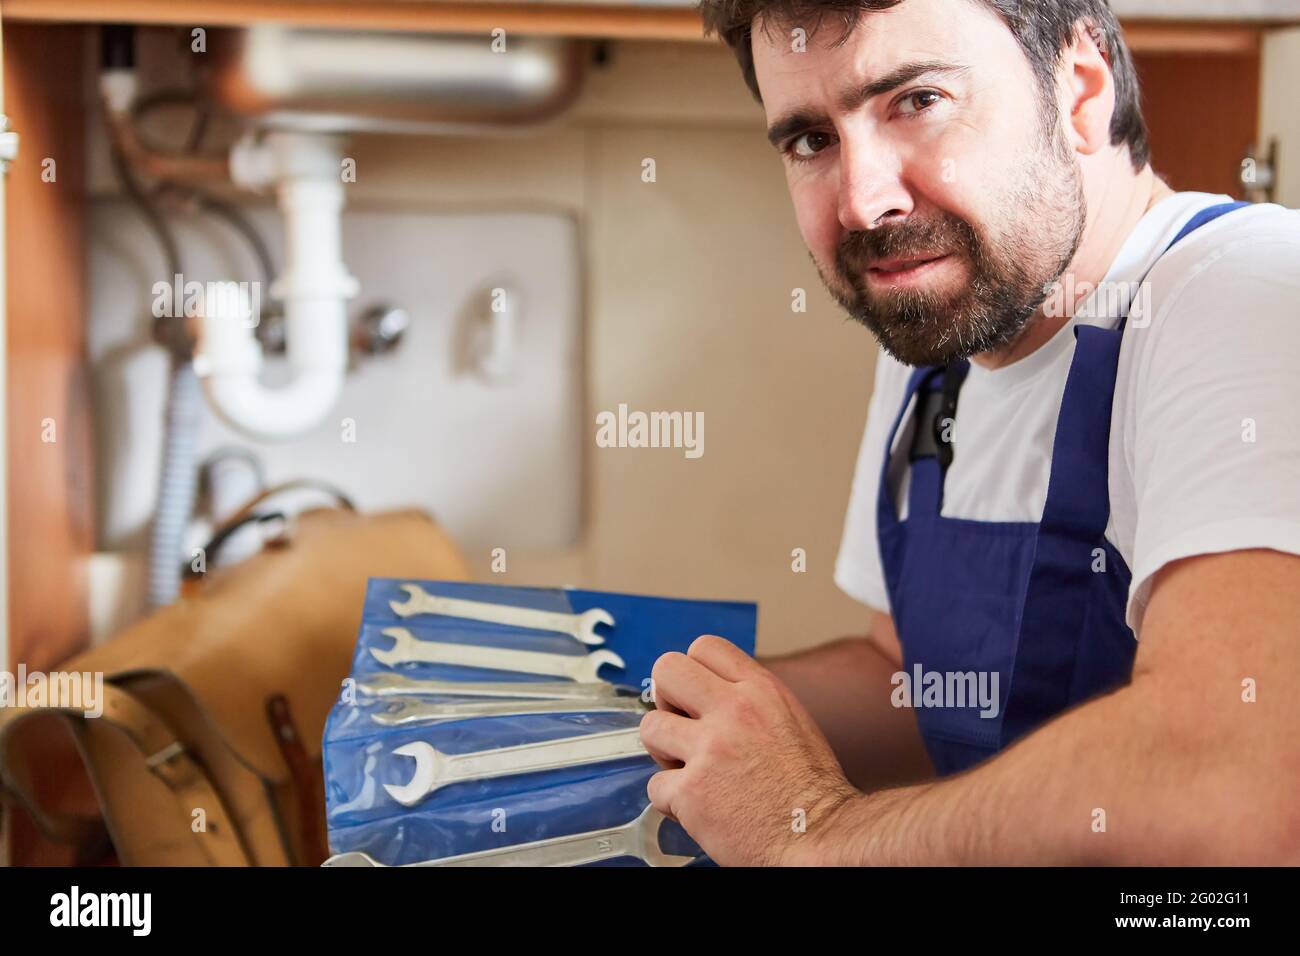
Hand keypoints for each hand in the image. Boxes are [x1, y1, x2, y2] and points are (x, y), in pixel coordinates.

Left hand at [640, 635, 860, 865]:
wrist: (818, 837)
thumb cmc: (810, 788)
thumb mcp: (789, 719)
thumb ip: (750, 699)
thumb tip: (711, 692)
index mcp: (761, 690)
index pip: (704, 647)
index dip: (693, 671)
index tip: (694, 696)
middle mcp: (734, 711)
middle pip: (666, 669)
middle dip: (666, 698)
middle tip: (680, 725)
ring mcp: (709, 750)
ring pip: (649, 727)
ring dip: (664, 751)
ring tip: (689, 769)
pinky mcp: (691, 791)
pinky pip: (655, 786)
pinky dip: (671, 800)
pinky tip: (697, 806)